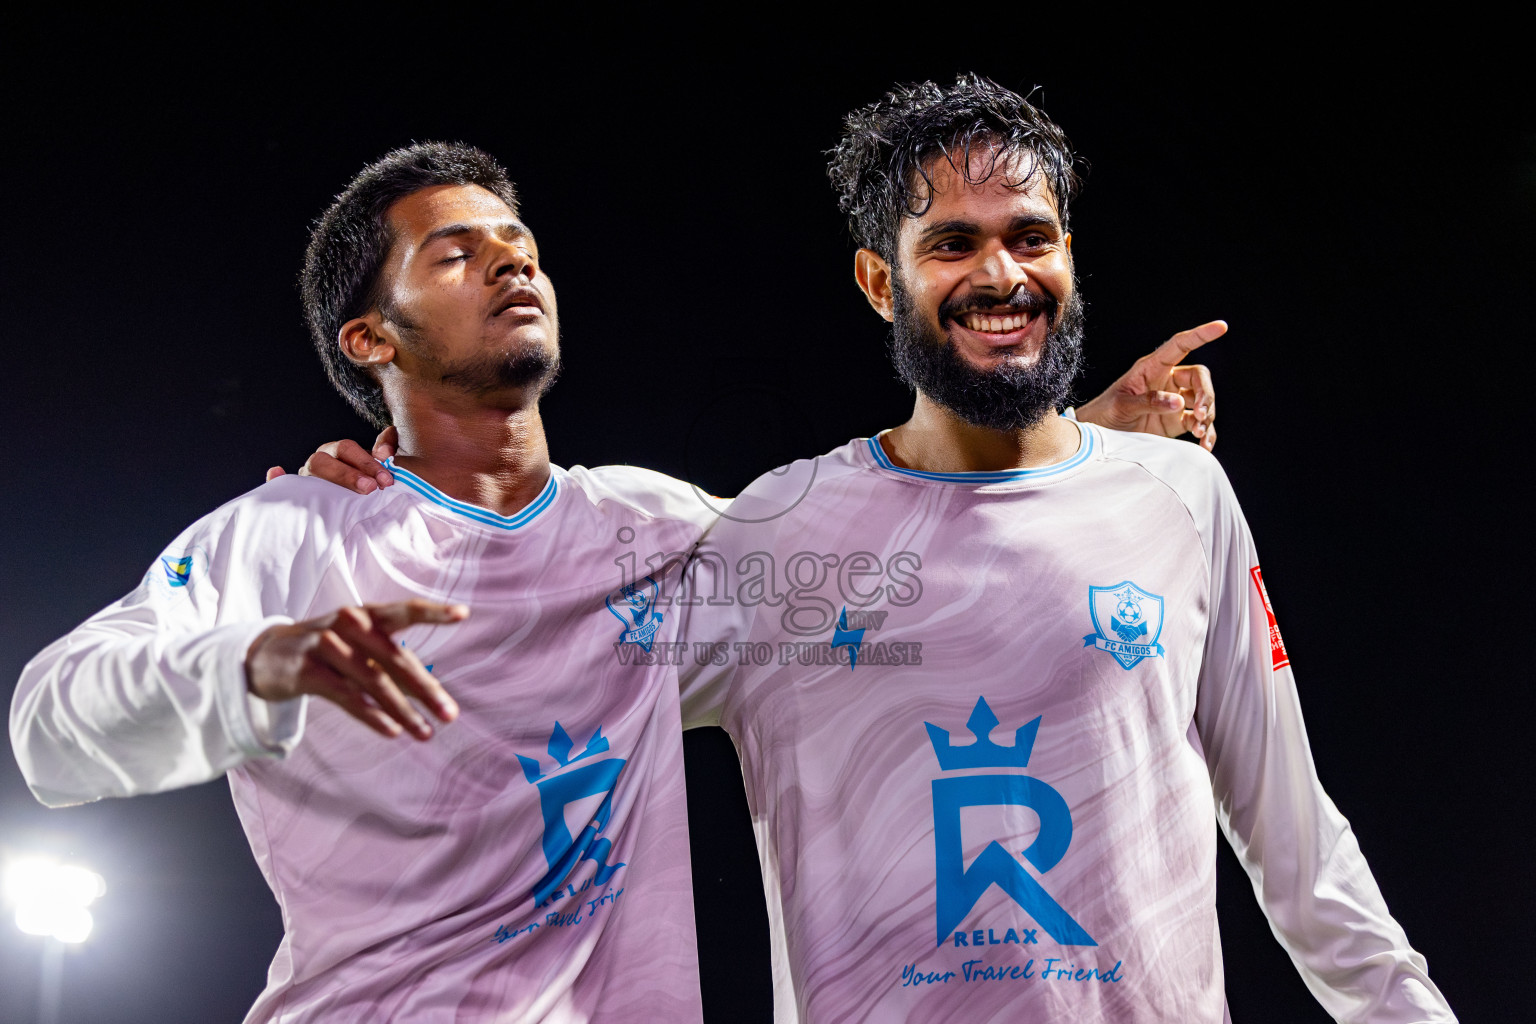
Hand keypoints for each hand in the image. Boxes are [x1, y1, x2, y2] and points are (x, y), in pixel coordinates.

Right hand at [245, 598, 467, 739]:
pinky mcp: (306, 671)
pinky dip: (371, 714)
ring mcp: (325, 645)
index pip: (404, 611)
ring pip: (373, 681)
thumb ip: (393, 664)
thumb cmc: (329, 650)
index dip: (433, 612)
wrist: (266, 655)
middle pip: (395, 658)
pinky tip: (392, 730)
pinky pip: (345, 696)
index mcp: (367, 614)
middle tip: (451, 714)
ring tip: (426, 733)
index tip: (463, 614)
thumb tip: (434, 694)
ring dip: (403, 710)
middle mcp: (348, 624)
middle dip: (426, 689)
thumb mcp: (360, 647)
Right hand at [265, 426, 400, 492]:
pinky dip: (276, 478)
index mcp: (338, 452)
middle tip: (372, 488)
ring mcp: (305, 478)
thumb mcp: (376, 469)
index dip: (367, 462)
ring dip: (328, 480)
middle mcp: (319, 461)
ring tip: (346, 493)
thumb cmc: (366, 484)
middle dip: (350, 475)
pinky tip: (275, 472)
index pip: (348, 449)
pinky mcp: (293, 493)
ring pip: (309, 471)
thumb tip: (389, 435)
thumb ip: (383, 451)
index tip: (386, 479)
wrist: (354, 504)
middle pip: (326, 460)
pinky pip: (279, 484)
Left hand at [1073, 321, 1224, 450]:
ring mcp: (1173, 402)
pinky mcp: (1176, 422)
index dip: (1200, 335)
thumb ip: (1148, 402)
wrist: (1099, 438)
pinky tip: (1205, 445)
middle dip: (1206, 394)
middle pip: (1199, 378)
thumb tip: (1178, 402)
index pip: (1180, 345)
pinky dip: (1206, 433)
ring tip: (1199, 432)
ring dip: (1207, 415)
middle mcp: (1167, 381)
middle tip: (1201, 413)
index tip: (1221, 327)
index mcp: (1152, 368)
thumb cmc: (1105, 413)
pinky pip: (1199, 423)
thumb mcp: (1121, 405)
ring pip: (1203, 401)